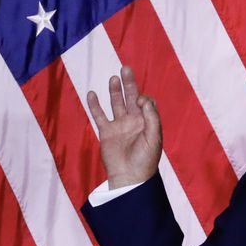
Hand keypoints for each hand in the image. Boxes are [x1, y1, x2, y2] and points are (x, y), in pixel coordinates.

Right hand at [85, 66, 162, 189]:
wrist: (129, 178)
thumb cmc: (145, 160)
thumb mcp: (154, 138)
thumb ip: (151, 117)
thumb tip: (143, 98)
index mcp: (147, 122)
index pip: (146, 102)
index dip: (143, 98)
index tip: (139, 102)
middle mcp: (133, 121)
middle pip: (131, 97)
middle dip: (129, 83)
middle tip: (126, 68)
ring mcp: (119, 126)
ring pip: (116, 103)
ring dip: (115, 91)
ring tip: (113, 78)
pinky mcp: (106, 132)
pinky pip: (99, 116)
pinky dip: (95, 105)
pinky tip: (92, 94)